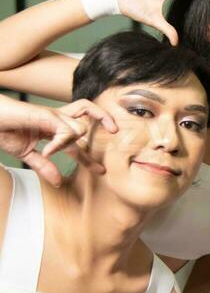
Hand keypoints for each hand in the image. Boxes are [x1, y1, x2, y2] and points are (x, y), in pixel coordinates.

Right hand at [0, 96, 115, 186]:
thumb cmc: (4, 130)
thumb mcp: (27, 153)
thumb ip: (44, 165)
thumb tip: (58, 181)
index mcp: (52, 126)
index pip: (78, 138)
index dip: (89, 156)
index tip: (100, 170)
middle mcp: (55, 118)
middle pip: (87, 110)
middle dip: (105, 119)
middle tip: (115, 132)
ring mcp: (51, 115)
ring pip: (80, 126)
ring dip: (73, 142)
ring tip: (54, 150)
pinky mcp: (45, 116)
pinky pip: (64, 130)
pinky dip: (61, 142)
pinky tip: (50, 150)